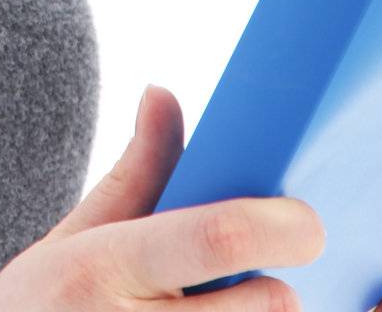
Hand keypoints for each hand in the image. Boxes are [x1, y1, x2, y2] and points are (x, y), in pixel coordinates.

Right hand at [0, 84, 324, 310]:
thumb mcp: (73, 241)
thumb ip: (135, 175)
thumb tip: (164, 91)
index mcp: (100, 266)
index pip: (210, 238)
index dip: (274, 227)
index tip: (308, 220)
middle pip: (263, 307)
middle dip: (278, 293)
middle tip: (260, 287)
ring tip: (239, 308)